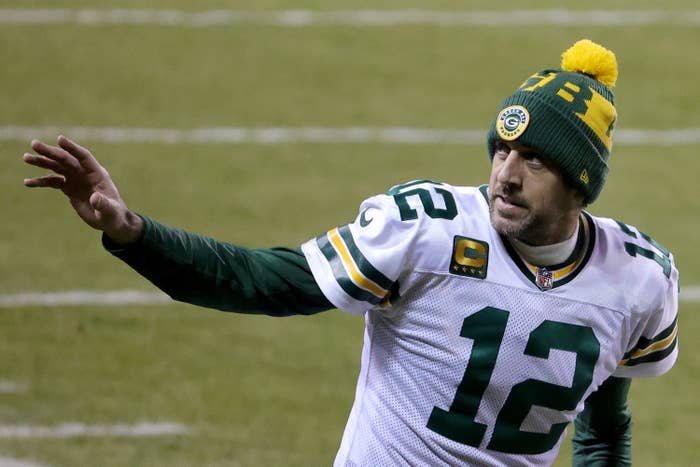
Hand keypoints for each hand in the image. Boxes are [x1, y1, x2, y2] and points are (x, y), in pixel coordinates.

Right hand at [23, 135, 142, 244]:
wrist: (110, 220)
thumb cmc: (113, 214)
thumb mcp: (109, 211)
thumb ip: (103, 204)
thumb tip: (95, 198)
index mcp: (97, 174)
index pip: (84, 157)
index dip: (72, 148)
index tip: (59, 139)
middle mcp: (84, 173)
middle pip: (66, 159)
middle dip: (50, 152)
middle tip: (34, 144)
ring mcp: (76, 179)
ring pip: (57, 167)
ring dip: (42, 162)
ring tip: (26, 157)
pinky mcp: (68, 188)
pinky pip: (52, 182)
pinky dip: (40, 182)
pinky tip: (28, 182)